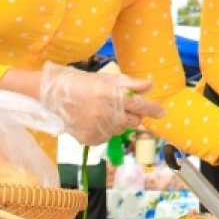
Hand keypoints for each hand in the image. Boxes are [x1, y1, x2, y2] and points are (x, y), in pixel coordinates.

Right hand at [38, 62, 164, 144]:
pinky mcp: (88, 139)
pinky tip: (96, 120)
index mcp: (111, 95)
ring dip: (119, 123)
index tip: (162, 112)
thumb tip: (150, 86)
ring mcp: (96, 128)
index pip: (138, 104)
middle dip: (134, 116)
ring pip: (121, 130)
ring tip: (105, 112)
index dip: (152, 108)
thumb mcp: (108, 79)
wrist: (55, 94)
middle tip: (125, 108)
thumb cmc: (85, 82)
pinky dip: (106, 130)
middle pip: (133, 121)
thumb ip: (130, 84)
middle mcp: (105, 113)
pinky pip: (107, 137)